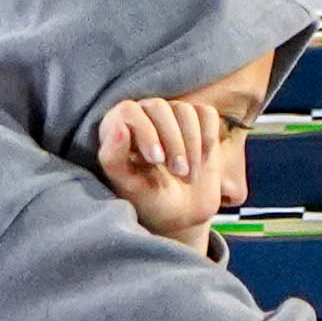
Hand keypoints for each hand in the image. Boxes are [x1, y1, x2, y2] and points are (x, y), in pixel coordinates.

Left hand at [96, 90, 239, 241]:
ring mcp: (173, 115)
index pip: (129, 110)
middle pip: (160, 107)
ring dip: (192, 145)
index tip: (157, 160)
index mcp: (119, 126)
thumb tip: (119, 127)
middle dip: (173, 142)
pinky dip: (208, 136)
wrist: (183, 213)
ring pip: (185, 110)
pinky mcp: (199, 120)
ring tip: (188, 174)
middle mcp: (145, 114)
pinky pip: (207, 113)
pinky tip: (203, 159)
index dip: (145, 132)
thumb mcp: (128, 186)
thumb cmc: (149, 199)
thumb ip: (113, 159)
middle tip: (178, 172)